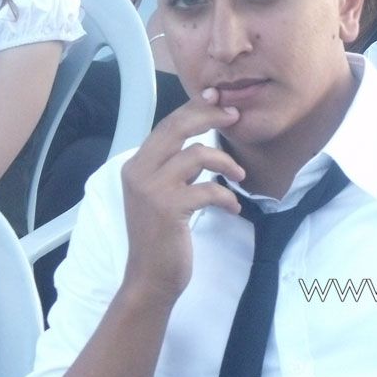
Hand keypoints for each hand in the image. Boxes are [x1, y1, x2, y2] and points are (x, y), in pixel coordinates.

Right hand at [120, 88, 244, 307]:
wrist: (150, 278)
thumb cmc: (162, 235)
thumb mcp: (164, 193)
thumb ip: (176, 166)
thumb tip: (203, 138)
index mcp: (136, 165)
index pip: (167, 125)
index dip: (194, 108)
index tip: (218, 98)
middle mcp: (139, 172)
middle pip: (178, 128)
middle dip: (210, 116)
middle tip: (235, 117)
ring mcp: (152, 189)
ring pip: (198, 153)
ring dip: (226, 162)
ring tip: (240, 177)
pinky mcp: (169, 208)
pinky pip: (209, 188)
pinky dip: (227, 196)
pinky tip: (233, 208)